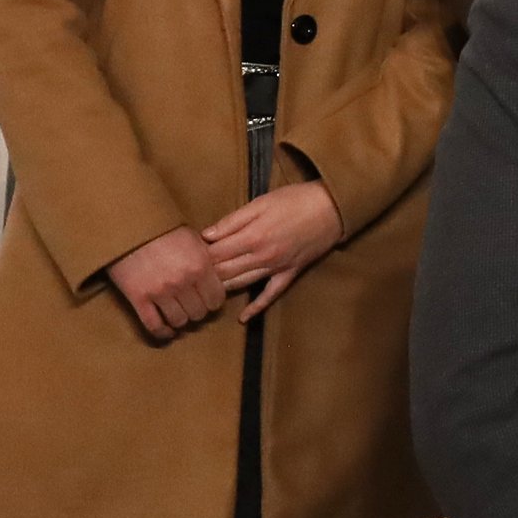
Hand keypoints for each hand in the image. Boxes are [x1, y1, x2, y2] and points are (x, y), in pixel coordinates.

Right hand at [104, 226, 228, 339]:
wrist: (129, 226)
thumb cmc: (163, 229)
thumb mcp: (193, 239)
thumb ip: (205, 260)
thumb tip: (217, 275)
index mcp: (200, 266)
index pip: (217, 299)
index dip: (214, 302)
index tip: (209, 300)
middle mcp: (183, 282)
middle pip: (199, 313)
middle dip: (198, 312)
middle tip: (192, 307)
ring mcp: (160, 292)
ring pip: (179, 321)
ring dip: (181, 320)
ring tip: (179, 314)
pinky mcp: (139, 298)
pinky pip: (154, 325)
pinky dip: (162, 332)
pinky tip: (166, 331)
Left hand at [202, 179, 342, 318]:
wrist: (334, 207)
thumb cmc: (296, 199)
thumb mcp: (261, 202)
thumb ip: (232, 220)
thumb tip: (206, 235)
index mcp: (252, 236)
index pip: (215, 253)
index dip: (197, 256)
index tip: (183, 258)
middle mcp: (262, 256)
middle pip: (224, 271)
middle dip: (203, 275)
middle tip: (188, 277)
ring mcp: (276, 268)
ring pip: (242, 284)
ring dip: (221, 289)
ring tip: (203, 292)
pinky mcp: (290, 273)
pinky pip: (271, 294)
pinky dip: (256, 308)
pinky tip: (243, 318)